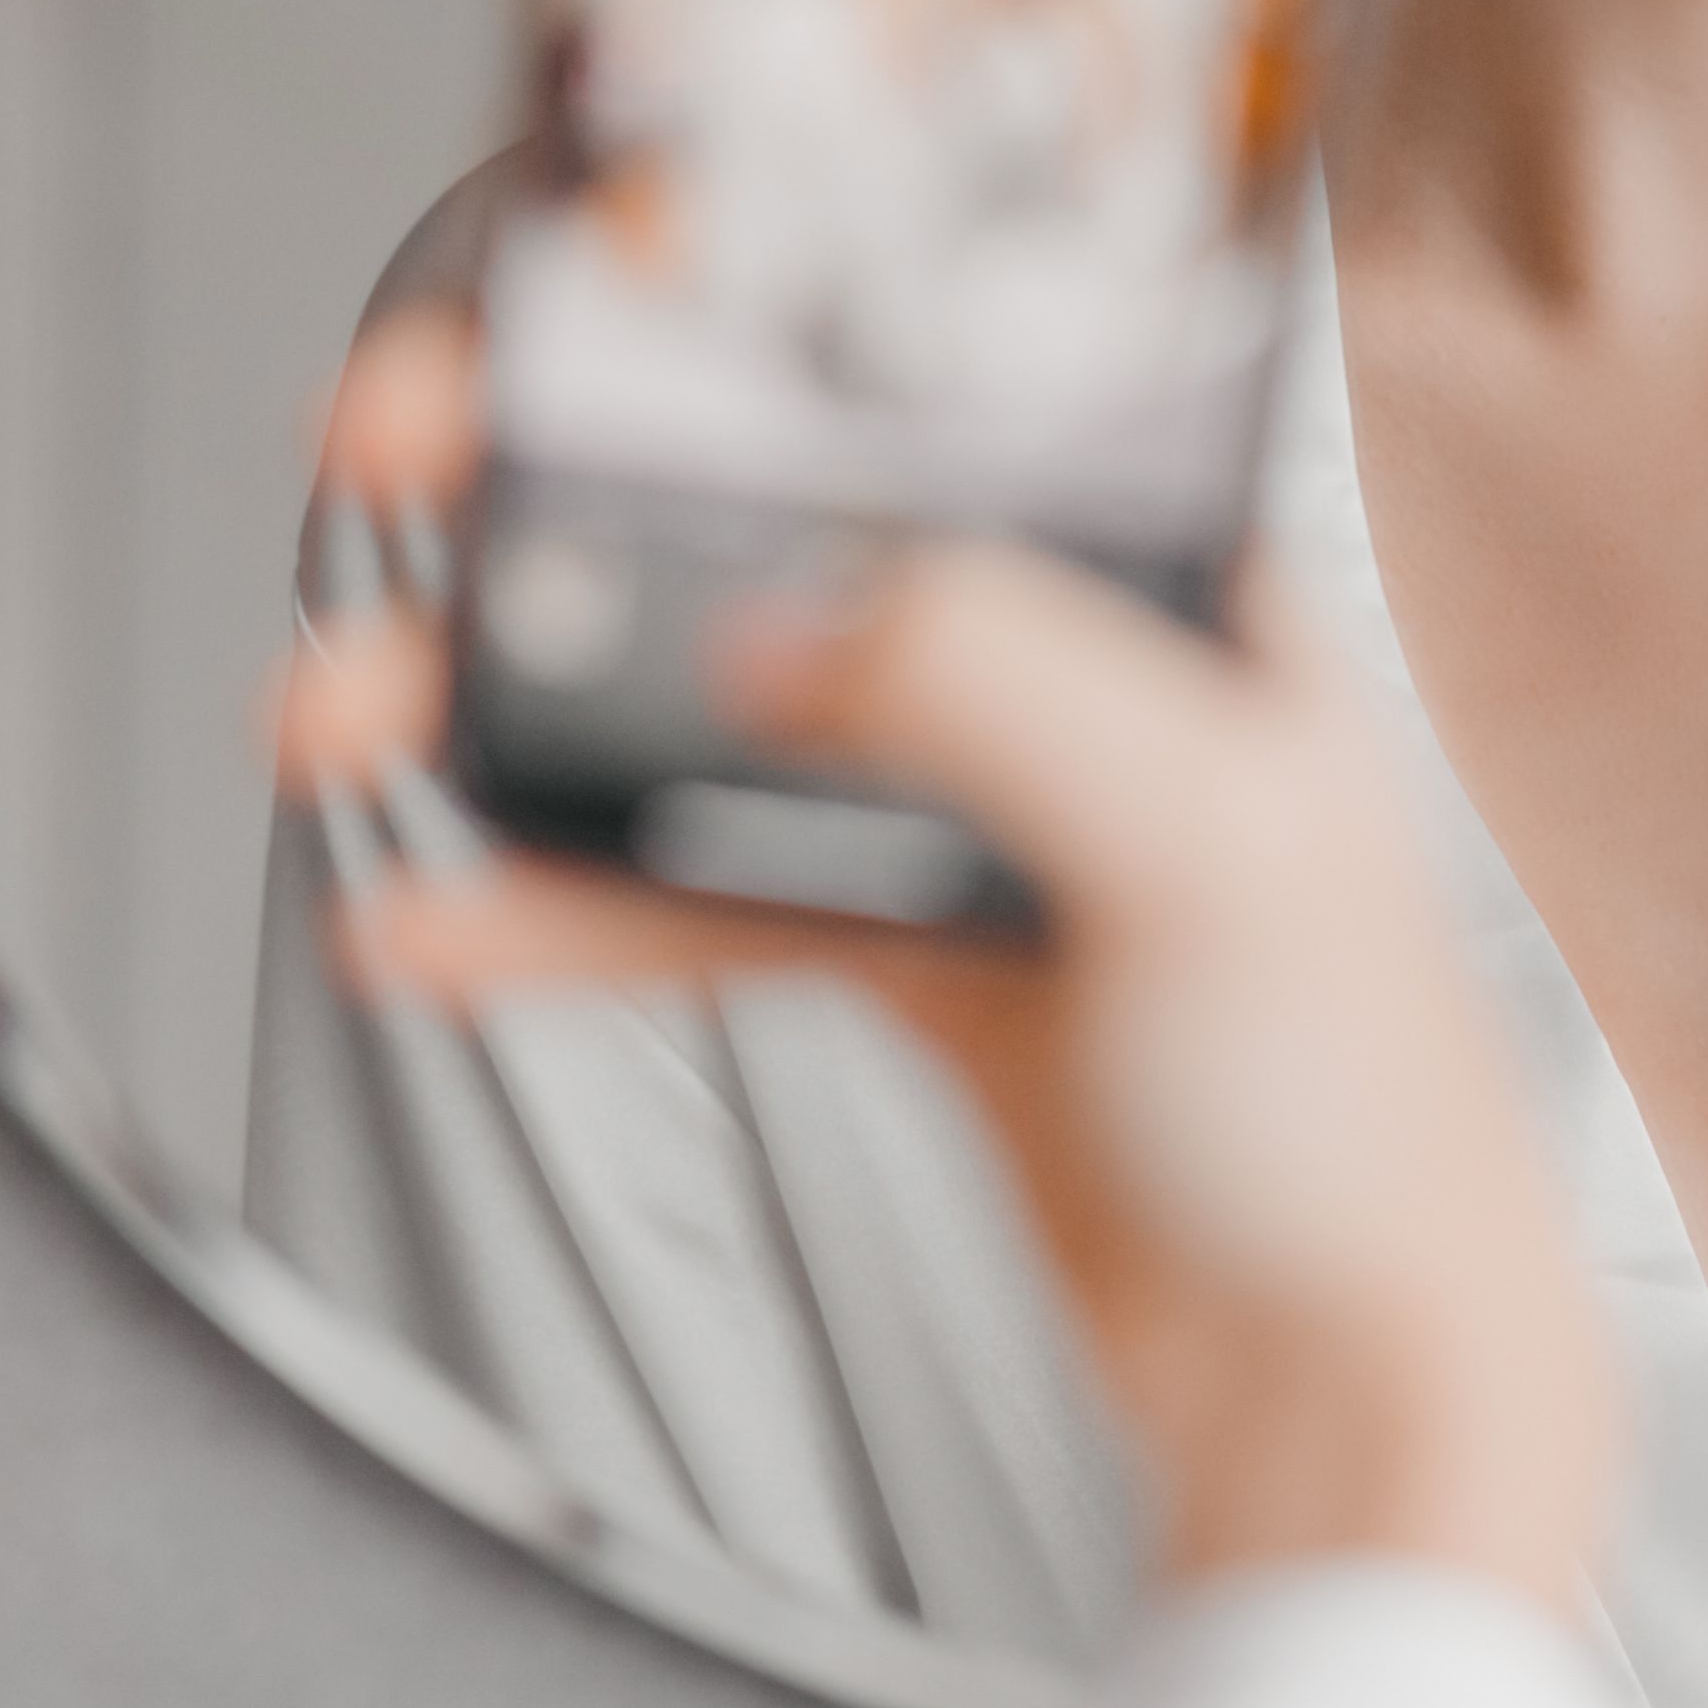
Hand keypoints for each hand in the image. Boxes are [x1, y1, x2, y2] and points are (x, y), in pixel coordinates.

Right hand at [281, 294, 1621, 1605]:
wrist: (1344, 1387)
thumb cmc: (1362, 1112)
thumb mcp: (1216, 839)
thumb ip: (997, 685)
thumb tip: (784, 617)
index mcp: (1168, 564)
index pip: (910, 380)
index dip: (716, 322)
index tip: (547, 320)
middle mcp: (1069, 650)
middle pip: (758, 517)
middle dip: (549, 493)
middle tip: (390, 478)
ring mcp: (976, 797)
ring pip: (691, 703)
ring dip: (509, 703)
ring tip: (345, 717)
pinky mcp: (907, 943)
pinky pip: (690, 887)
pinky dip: (554, 902)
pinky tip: (439, 919)